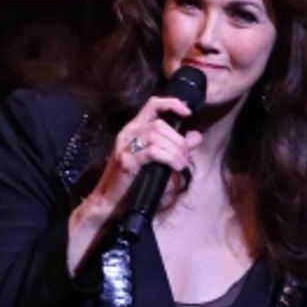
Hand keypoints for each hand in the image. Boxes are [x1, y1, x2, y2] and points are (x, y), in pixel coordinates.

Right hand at [89, 94, 202, 213]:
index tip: (187, 112)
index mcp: (134, 129)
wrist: (109, 202)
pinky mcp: (126, 160)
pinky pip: (152, 151)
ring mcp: (125, 146)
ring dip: (175, 150)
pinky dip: (169, 157)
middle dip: (178, 139)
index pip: (152, 105)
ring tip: (182, 164)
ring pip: (157, 136)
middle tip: (187, 156)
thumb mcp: (159, 162)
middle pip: (159, 123)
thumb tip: (196, 136)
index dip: (171, 104)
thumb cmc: (133, 183)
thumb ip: (177, 147)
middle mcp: (128, 133)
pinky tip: (176, 167)